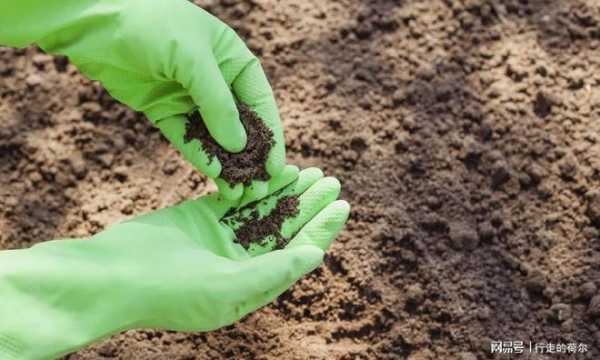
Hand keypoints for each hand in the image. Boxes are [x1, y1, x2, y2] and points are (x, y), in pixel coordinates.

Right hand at [0, 166, 349, 358]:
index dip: (321, 231)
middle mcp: (240, 264)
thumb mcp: (228, 287)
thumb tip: (317, 255)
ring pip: (263, 211)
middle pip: (284, 231)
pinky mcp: (201, 216)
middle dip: (308, 206)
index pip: (296, 256)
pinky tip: (277, 169)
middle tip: (332, 180)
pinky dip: (256, 184)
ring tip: (312, 171)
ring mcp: (221, 239)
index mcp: (251, 288)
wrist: (111, 275)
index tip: (343, 206)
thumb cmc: (169, 291)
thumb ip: (273, 271)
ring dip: (287, 192)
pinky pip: (237, 197)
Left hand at [36, 0, 284, 200]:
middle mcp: (217, 81)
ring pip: (214, 137)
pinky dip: (200, 155)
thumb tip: (239, 146)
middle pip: (240, 125)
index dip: (271, 136)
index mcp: (234, 61)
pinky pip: (187, 137)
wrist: (96, 21)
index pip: (260, 103)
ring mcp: (190, 97)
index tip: (277, 167)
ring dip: (227, 164)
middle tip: (258, 189)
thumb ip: (218, 104)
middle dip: (250, 157)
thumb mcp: (193, 59)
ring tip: (238, 193)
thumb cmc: (153, 25)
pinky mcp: (165, 110)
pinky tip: (213, 174)